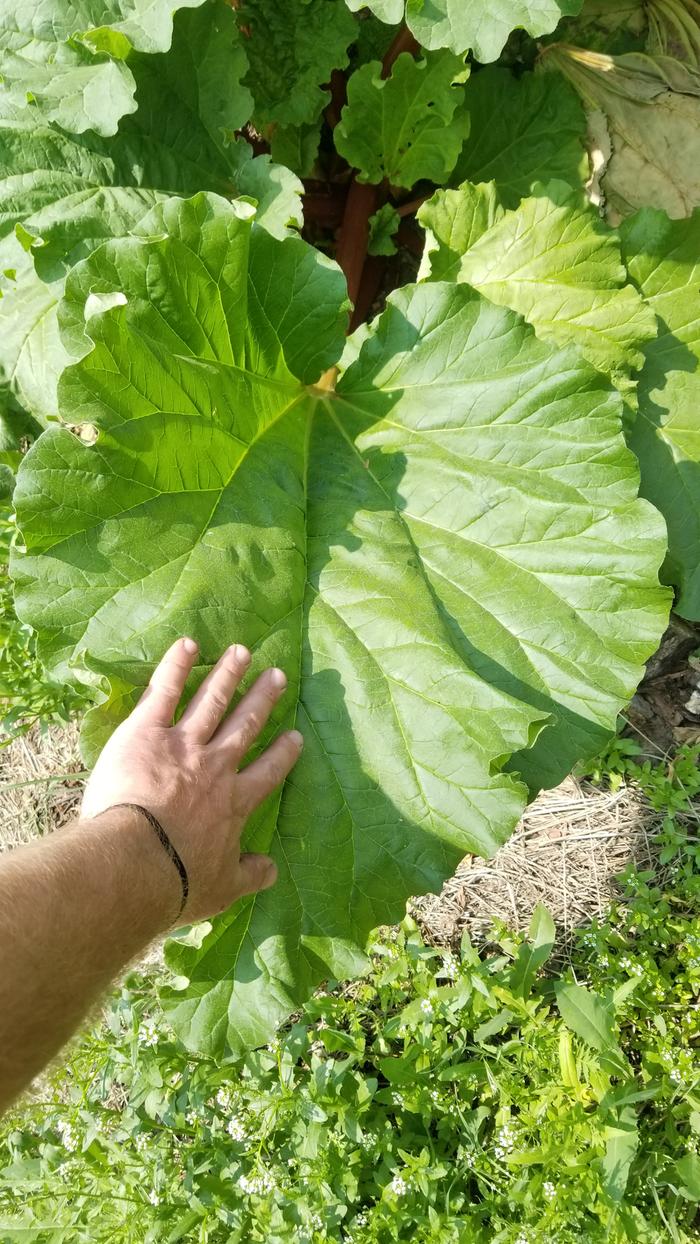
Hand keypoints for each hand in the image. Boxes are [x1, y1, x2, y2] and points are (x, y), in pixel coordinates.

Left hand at [81, 638, 302, 924]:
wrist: (138, 862)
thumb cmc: (180, 880)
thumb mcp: (223, 887)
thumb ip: (249, 875)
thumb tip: (272, 871)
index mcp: (235, 802)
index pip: (267, 773)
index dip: (283, 754)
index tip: (295, 736)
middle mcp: (216, 766)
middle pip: (245, 726)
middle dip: (262, 700)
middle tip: (277, 675)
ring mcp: (183, 744)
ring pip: (211, 701)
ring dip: (228, 675)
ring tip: (242, 652)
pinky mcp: (147, 732)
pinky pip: (164, 692)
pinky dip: (176, 667)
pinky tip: (188, 645)